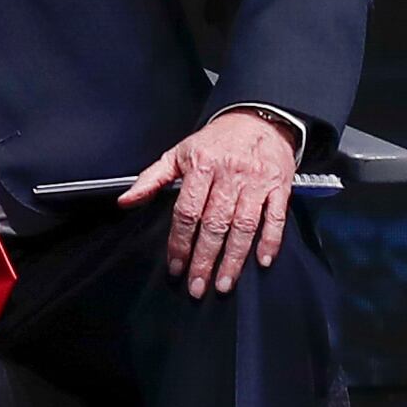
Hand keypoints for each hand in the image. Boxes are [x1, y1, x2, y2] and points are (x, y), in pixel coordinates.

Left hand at [115, 108, 301, 298]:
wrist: (259, 119)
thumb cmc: (215, 141)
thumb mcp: (178, 153)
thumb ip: (151, 179)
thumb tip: (125, 201)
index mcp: (201, 166)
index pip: (187, 212)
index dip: (179, 242)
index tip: (175, 266)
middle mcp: (229, 176)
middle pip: (215, 224)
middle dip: (205, 259)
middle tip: (197, 286)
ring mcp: (256, 182)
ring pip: (244, 226)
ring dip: (234, 258)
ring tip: (224, 283)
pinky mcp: (280, 187)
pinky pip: (276, 217)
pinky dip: (271, 240)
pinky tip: (262, 261)